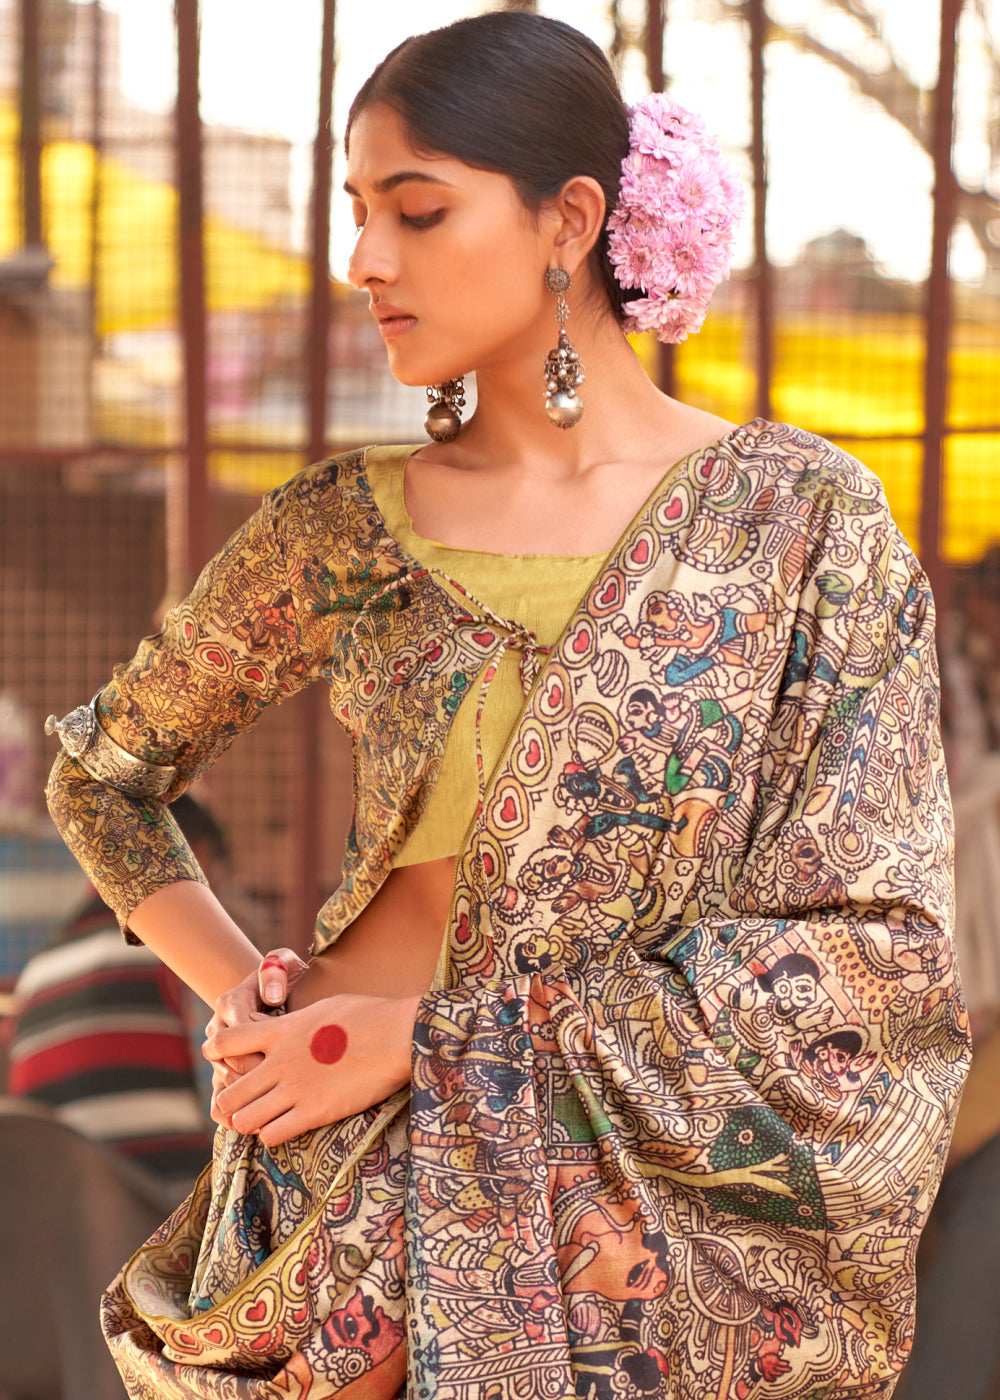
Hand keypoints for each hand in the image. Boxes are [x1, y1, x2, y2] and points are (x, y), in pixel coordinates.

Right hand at [205, 947, 310, 1106]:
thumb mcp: (284, 966)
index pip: (237, 1029)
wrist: (277, 994)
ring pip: (222, 1085)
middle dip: (255, 1078)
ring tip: (265, 1117)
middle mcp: (219, 1029)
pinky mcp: (226, 1077)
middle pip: (230, 1061)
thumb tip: (271, 997)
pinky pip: (219, 1103)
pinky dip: (231, 1118)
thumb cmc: (286, 980)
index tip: (287, 1054)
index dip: (259, 1046)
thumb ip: (275, 973)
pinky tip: (252, 1128)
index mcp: (231, 1002)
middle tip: (283, 1090)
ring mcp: (221, 1056)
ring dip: (242, 1103)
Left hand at [207, 993, 419, 1144]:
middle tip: (242, 1104)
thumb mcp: (321, 1007)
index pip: (224, 1043)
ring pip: (244, 1120)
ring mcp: (295, 1089)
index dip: (216, 1053)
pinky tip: (286, 1127)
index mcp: (280, 1031)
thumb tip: (278, 1024)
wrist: (399, 1035)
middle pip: (227, 1094)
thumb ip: (292, 1022)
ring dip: (249, 1122)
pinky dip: (273, 1135)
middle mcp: (279, 1062)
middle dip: (229, 1102)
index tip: (223, 1061)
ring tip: (263, 1118)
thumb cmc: (368, 1016)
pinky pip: (272, 1136)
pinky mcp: (314, 1112)